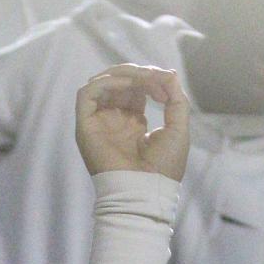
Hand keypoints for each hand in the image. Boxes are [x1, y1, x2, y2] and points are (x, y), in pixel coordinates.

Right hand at [74, 64, 189, 179]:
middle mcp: (113, 121)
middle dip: (138, 74)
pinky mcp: (85, 126)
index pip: (135, 90)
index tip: (167, 84)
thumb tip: (169, 73)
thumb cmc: (164, 168)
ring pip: (101, 83)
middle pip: (118, 83)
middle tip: (155, 77)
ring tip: (142, 77)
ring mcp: (99, 123)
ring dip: (123, 74)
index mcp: (132, 124)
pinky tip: (126, 83)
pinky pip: (86, 94)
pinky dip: (104, 82)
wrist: (146, 191)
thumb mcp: (177, 128)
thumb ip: (176, 99)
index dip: (151, 80)